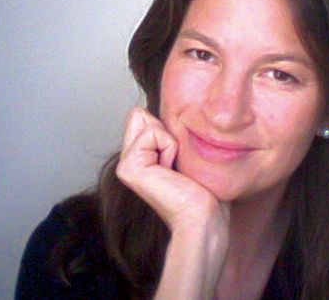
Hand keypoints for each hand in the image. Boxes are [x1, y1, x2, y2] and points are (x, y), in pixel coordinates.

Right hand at [116, 108, 228, 231]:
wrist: (202, 217)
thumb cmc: (203, 189)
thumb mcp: (184, 152)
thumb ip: (167, 134)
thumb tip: (160, 111)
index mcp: (138, 158)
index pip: (142, 115)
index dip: (166, 129)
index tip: (178, 158)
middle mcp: (127, 161)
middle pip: (140, 115)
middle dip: (167, 133)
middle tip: (176, 164)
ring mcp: (125, 165)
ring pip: (148, 122)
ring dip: (171, 142)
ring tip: (175, 170)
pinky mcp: (128, 167)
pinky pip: (153, 133)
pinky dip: (170, 148)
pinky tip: (171, 172)